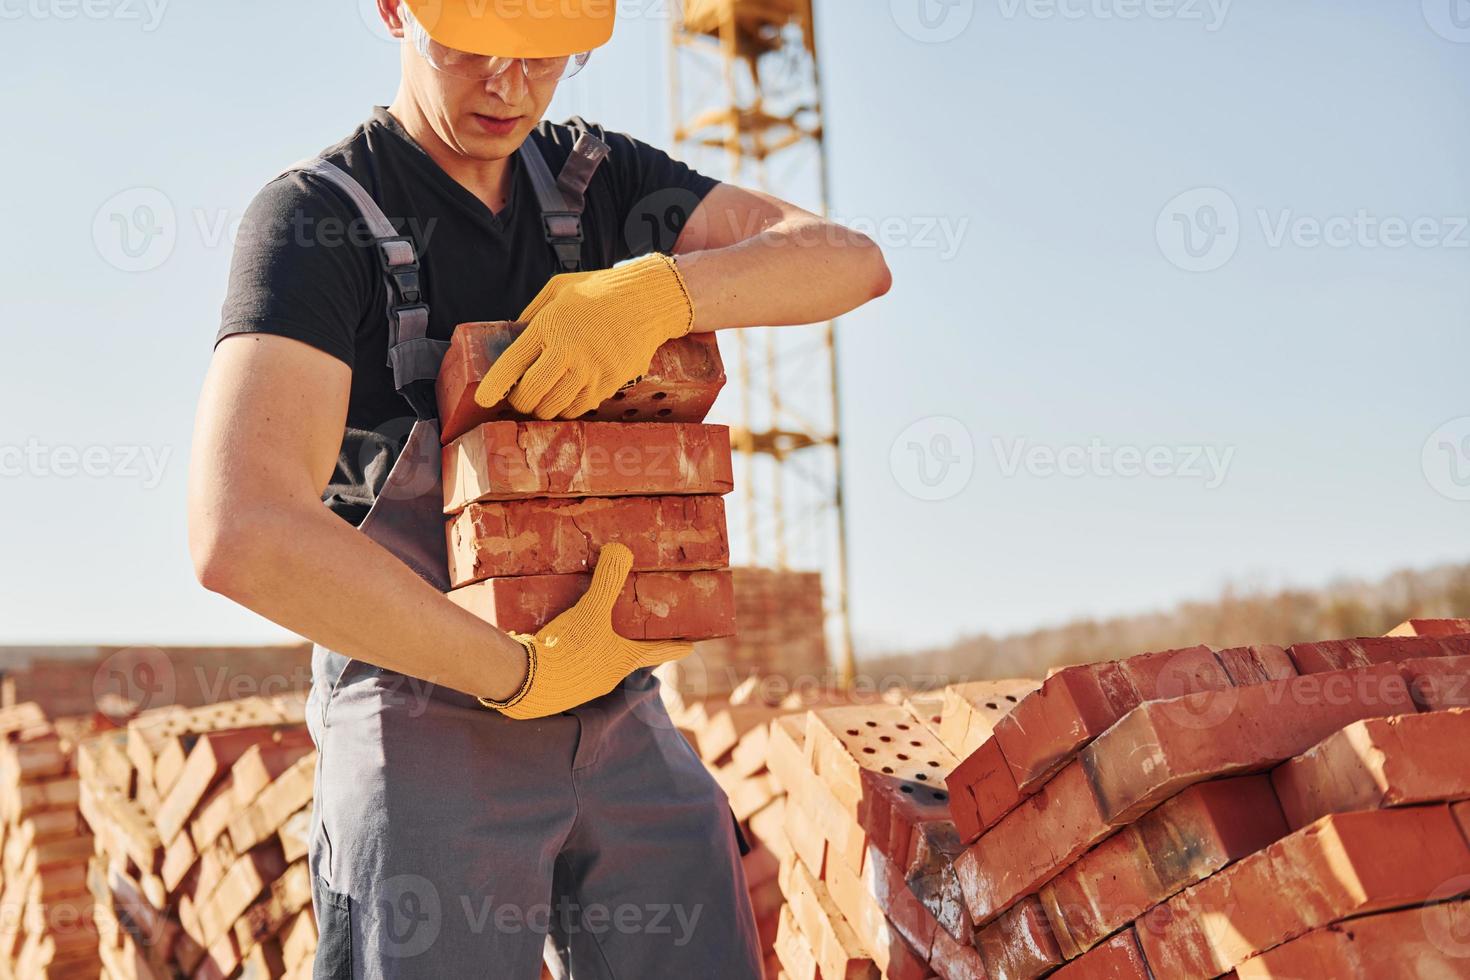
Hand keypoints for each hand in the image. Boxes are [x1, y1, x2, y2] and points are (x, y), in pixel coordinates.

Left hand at [472, 253, 694, 420]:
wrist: (648, 300)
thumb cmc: (599, 290)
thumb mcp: (558, 289)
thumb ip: (532, 314)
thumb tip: (512, 340)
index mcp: (550, 325)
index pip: (512, 364)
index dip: (493, 387)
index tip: (482, 400)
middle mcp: (569, 351)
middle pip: (531, 395)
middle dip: (519, 402)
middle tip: (519, 398)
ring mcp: (591, 370)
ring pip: (554, 408)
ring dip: (543, 407)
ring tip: (543, 398)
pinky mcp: (610, 383)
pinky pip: (579, 407)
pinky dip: (568, 407)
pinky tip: (567, 394)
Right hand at [479, 543, 691, 719]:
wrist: (524, 684)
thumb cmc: (567, 649)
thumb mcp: (591, 610)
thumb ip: (608, 580)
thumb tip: (621, 549)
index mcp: (622, 661)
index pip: (657, 652)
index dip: (674, 647)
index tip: (691, 646)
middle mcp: (605, 678)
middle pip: (626, 657)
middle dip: (631, 643)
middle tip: (637, 628)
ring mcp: (580, 685)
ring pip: (597, 662)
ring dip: (599, 646)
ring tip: (593, 626)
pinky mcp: (555, 685)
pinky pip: (570, 665)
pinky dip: (571, 651)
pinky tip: (558, 639)